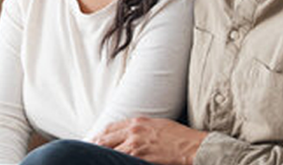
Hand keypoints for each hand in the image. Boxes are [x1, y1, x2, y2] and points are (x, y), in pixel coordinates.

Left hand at [91, 117, 207, 164]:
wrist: (194, 146)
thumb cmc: (180, 137)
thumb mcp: (158, 125)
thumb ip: (142, 128)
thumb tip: (131, 133)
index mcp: (138, 121)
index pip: (110, 127)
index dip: (100, 135)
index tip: (93, 140)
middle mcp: (134, 130)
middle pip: (106, 138)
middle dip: (95, 145)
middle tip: (88, 152)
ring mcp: (136, 144)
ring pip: (111, 151)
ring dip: (103, 156)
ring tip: (96, 160)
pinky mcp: (141, 156)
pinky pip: (122, 160)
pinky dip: (115, 162)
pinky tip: (111, 163)